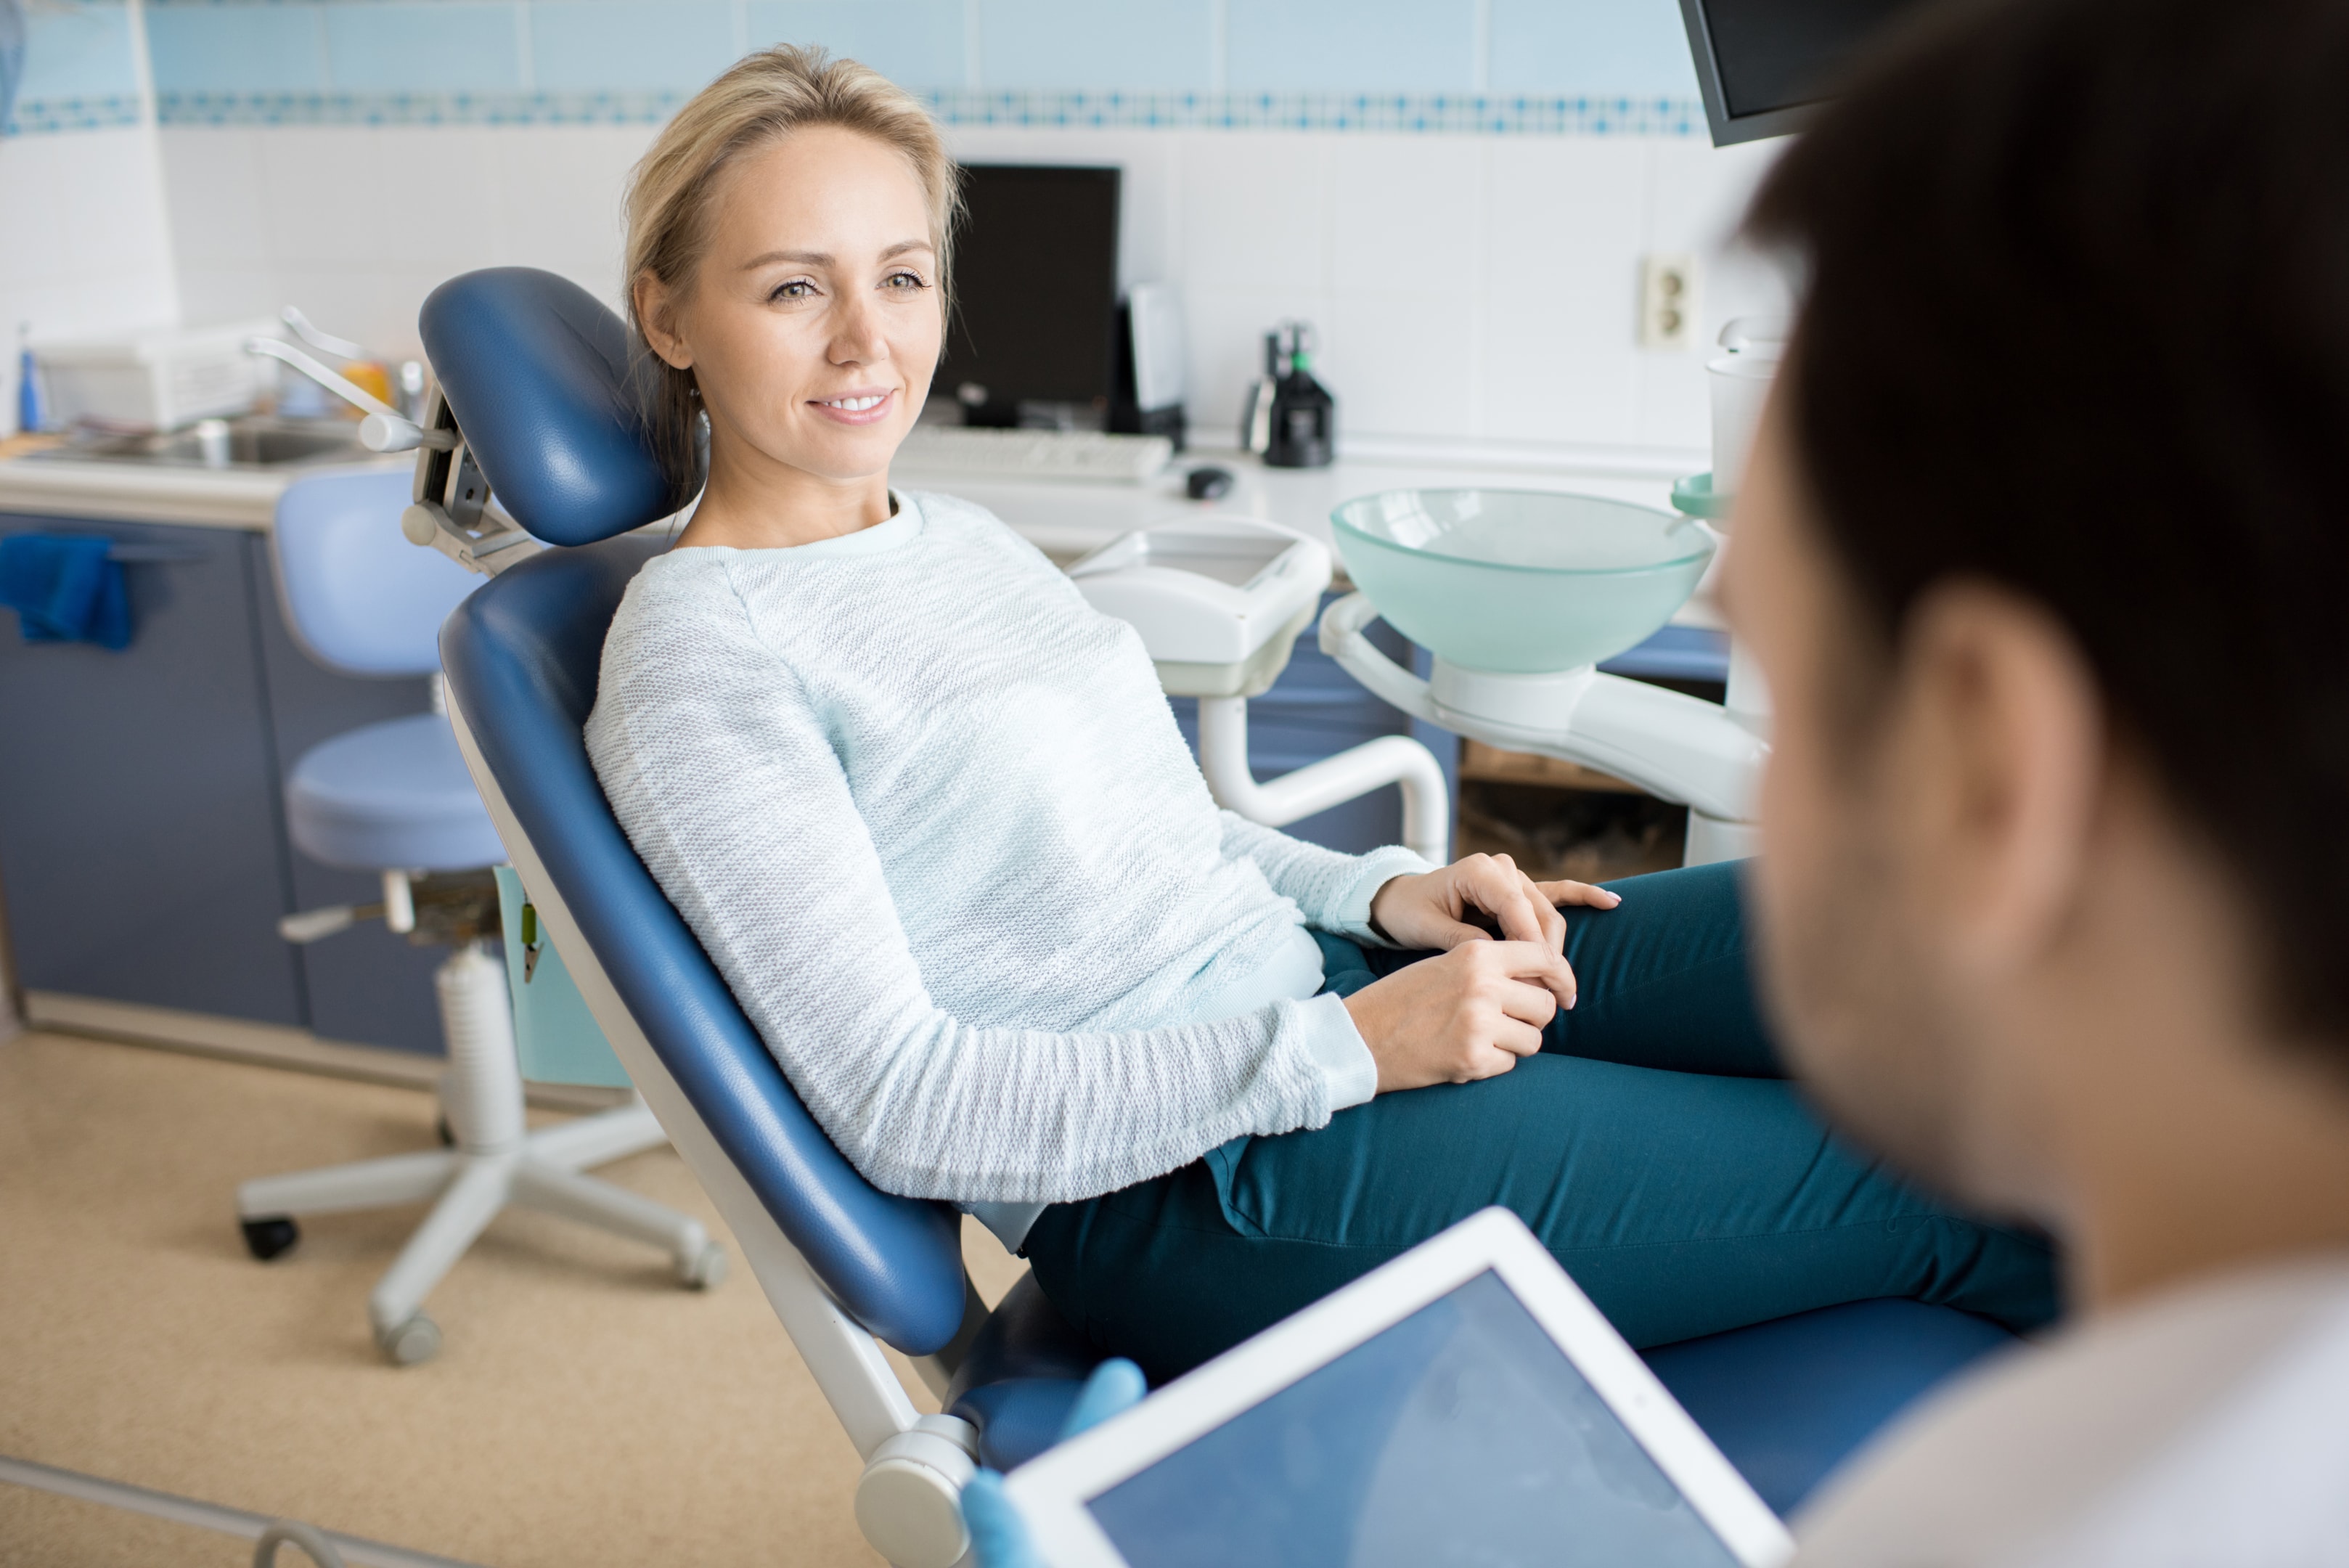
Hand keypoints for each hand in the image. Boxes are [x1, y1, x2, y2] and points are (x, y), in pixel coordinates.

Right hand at [1342, 939, 1571, 1091]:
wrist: (1359, 1036)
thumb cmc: (1402, 1000)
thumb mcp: (1445, 966)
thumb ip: (1491, 968)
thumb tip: (1544, 984)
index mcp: (1475, 955)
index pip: (1543, 958)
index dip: (1561, 977)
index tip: (1566, 993)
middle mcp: (1482, 985)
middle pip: (1545, 1004)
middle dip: (1533, 1018)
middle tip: (1508, 1023)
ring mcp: (1479, 1023)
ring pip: (1534, 1039)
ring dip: (1515, 1044)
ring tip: (1482, 1039)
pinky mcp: (1473, 1058)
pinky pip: (1509, 1064)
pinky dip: (1493, 1064)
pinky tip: (1463, 1055)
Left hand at [1371, 854, 1621, 986]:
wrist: (1400, 899)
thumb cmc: (1410, 913)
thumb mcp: (1428, 929)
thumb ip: (1464, 941)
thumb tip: (1498, 963)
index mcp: (1480, 871)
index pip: (1518, 912)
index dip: (1533, 950)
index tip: (1541, 986)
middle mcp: (1502, 868)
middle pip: (1541, 917)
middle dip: (1550, 960)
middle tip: (1557, 999)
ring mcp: (1514, 877)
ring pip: (1550, 916)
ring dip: (1558, 952)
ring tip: (1565, 989)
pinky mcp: (1520, 890)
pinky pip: (1558, 893)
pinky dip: (1582, 896)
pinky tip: (1611, 903)